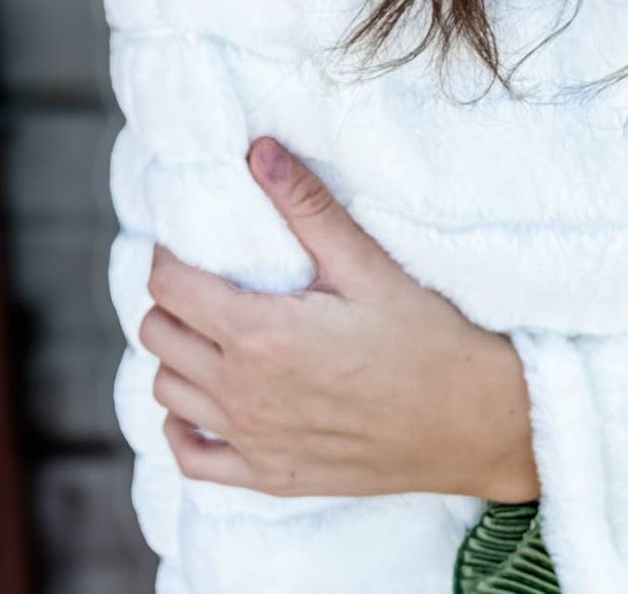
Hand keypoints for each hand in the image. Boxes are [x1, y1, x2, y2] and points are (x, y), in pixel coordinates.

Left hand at [139, 136, 540, 501]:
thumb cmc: (424, 338)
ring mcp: (252, 441)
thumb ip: (307, 207)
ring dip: (177, 355)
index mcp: (259, 334)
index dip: (171, 256)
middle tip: (204, 277)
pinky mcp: (270, 477)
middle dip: (171, 298)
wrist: (466, 422)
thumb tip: (259, 151)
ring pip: (166, 391)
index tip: (193, 242)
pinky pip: (192, 457)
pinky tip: (205, 400)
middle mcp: (243, 393)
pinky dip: (182, 425)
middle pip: (160, 335)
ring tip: (210, 328)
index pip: (170, 288)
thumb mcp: (366, 263)